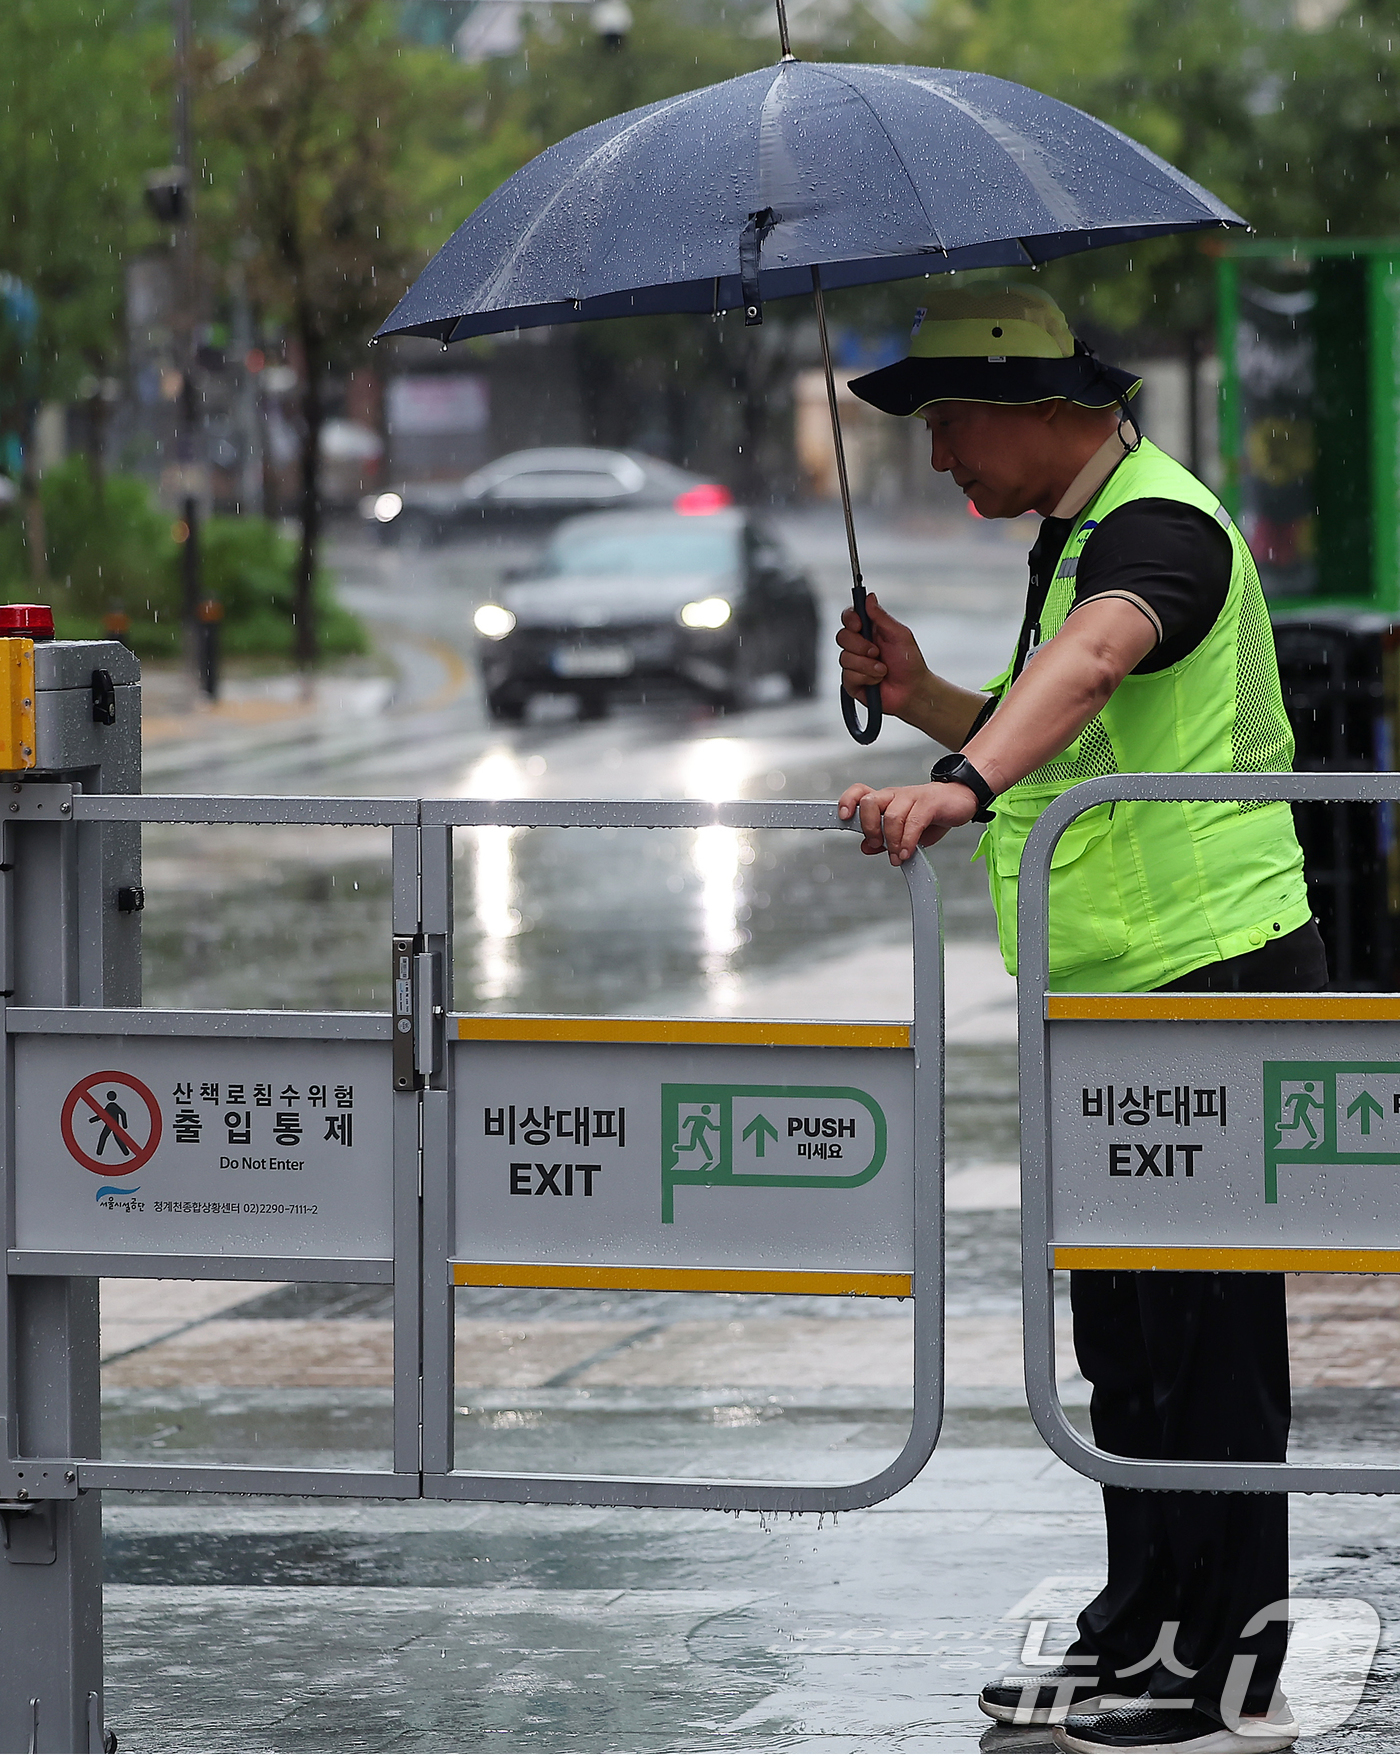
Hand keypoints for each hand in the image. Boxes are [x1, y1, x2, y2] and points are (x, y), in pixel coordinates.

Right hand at [836, 593, 931, 723]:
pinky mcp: (851, 682)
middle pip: (842, 637)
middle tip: (877, 652)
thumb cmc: (910, 663)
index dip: (850, 619)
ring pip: (845, 658)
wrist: (912, 691)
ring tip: (882, 670)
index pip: (849, 618)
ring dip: (867, 665)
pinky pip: (848, 676)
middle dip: (860, 646)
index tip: (859, 624)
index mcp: (870, 630)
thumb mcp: (899, 635)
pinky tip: (877, 681)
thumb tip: (870, 597)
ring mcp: (854, 664)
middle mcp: (859, 646)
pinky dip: (866, 678)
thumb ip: (882, 617)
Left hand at [837, 780, 979, 863]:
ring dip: (891, 841)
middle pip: (869, 802)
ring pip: (891, 815)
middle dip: (868, 827)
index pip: (860, 792)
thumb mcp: (904, 830)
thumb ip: (884, 839)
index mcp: (886, 800)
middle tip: (875, 844)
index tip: (843, 817)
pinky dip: (907, 841)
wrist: (961, 798)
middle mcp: (895, 795)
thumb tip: (865, 848)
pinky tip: (906, 853)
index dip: (847, 801)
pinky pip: (913, 822)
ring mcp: (912, 797)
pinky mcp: (929, 803)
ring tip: (897, 857)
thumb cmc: (931, 813)